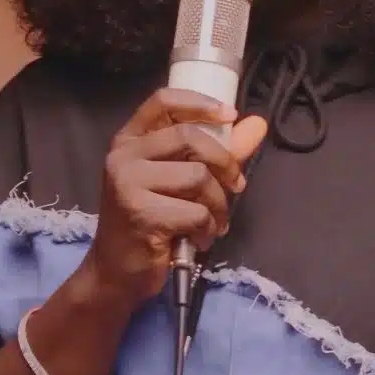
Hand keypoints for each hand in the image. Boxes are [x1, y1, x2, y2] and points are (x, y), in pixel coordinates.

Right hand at [85, 88, 267, 303]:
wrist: (116, 273)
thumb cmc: (151, 221)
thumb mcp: (180, 180)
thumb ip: (218, 151)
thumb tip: (258, 124)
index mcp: (130, 139)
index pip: (163, 101)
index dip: (200, 103)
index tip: (230, 115)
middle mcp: (123, 155)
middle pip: (188, 137)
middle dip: (224, 162)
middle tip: (236, 186)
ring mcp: (127, 183)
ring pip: (197, 176)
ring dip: (218, 203)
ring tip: (213, 221)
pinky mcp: (139, 214)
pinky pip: (195, 211)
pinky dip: (207, 227)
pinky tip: (199, 238)